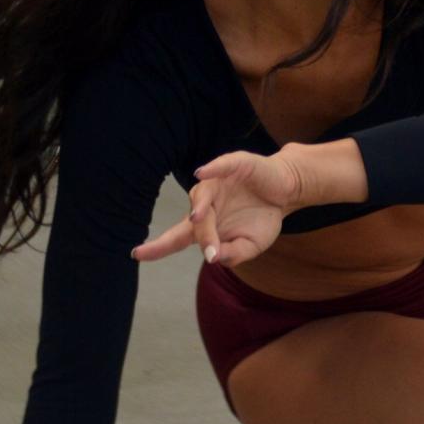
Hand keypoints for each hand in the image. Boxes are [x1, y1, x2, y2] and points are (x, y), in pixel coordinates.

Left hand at [131, 148, 303, 267]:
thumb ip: (234, 255)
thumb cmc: (262, 219)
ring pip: (203, 196)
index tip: (136, 254)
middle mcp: (205, 204)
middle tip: (213, 253)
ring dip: (200, 207)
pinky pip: (220, 166)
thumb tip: (216, 257)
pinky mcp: (234, 166)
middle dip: (202, 237)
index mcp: (205, 226)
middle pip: (194, 223)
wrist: (286, 192)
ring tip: (198, 218)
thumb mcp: (251, 246)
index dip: (158, 247)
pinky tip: (202, 173)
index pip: (176, 238)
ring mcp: (217, 183)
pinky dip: (211, 168)